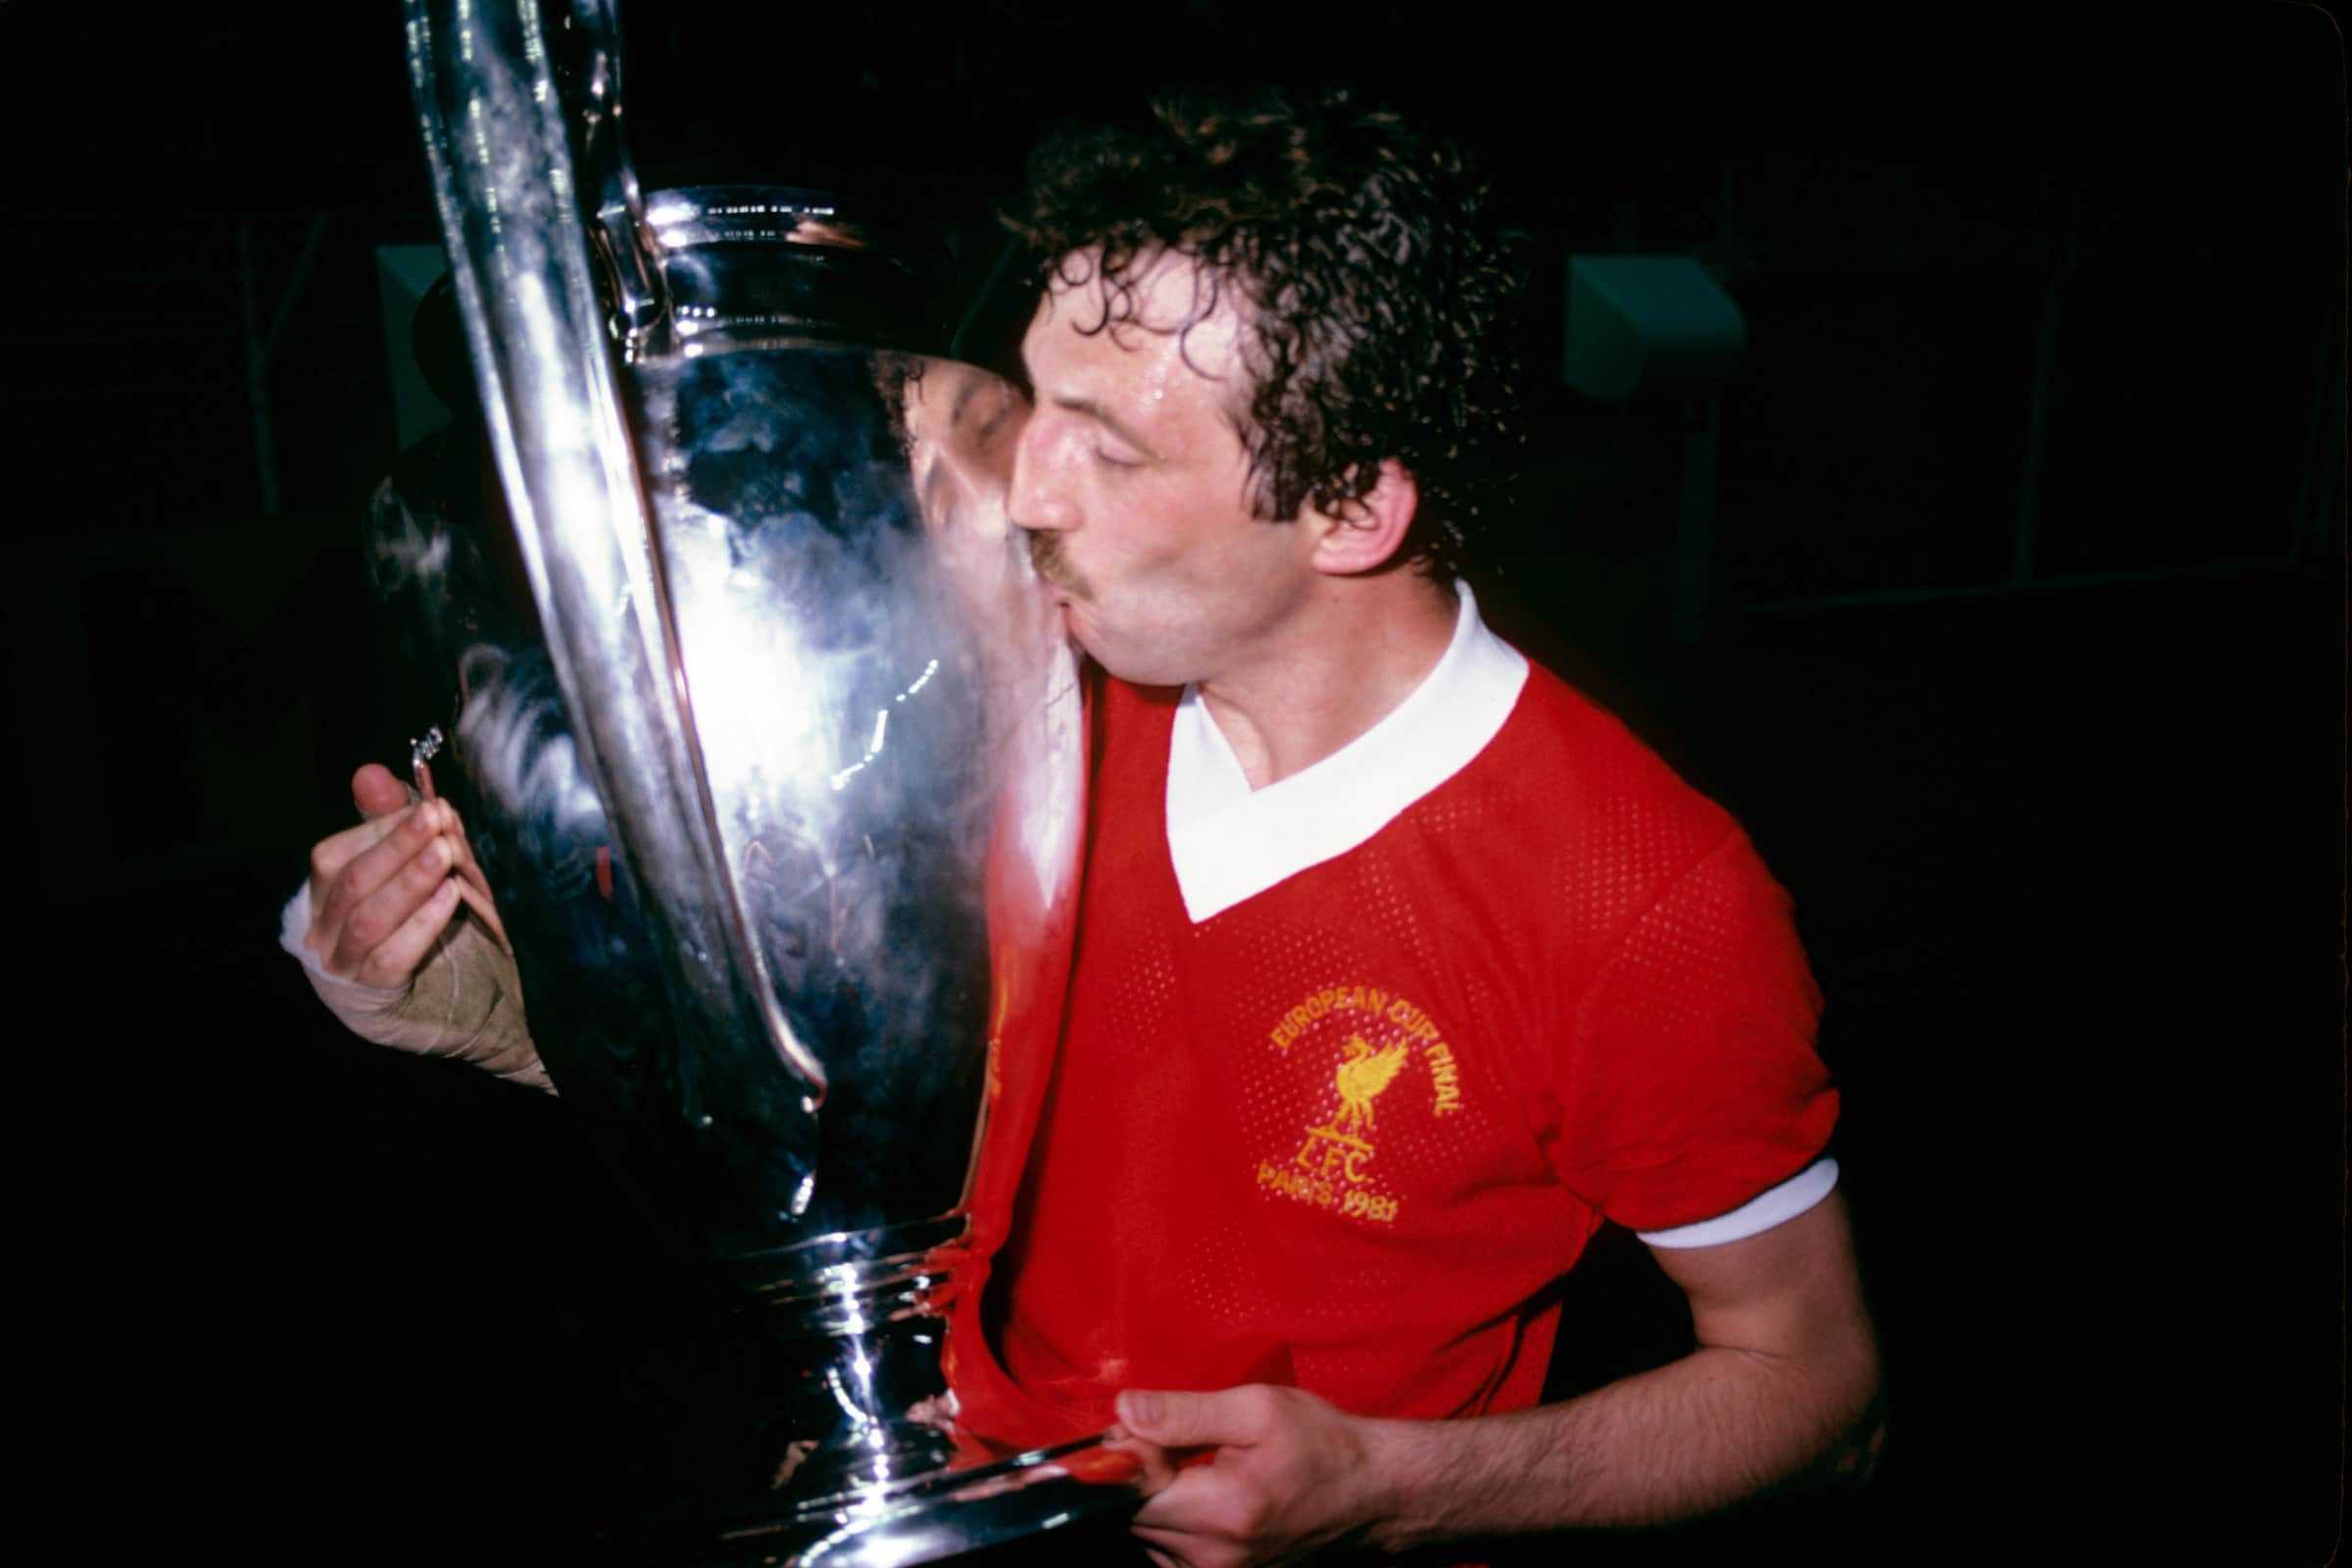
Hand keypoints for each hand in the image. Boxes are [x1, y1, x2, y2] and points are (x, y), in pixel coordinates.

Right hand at [304, 763, 504, 988]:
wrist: (415, 1002)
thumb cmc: (401, 922)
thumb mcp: (395, 868)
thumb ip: (385, 822)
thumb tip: (371, 771)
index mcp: (320, 895)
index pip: (335, 856)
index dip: (382, 829)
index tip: (430, 807)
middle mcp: (321, 930)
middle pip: (351, 882)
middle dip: (397, 845)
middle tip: (439, 817)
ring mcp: (342, 965)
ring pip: (367, 919)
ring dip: (410, 881)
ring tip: (447, 853)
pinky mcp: (372, 993)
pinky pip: (392, 957)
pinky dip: (422, 924)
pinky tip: (450, 896)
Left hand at [1110, 1385, 1393, 1567]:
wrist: (1370, 1492)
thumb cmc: (1319, 1443)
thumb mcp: (1256, 1408)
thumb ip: (1183, 1413)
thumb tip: (1123, 1411)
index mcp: (1220, 1510)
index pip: (1127, 1490)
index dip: (1121, 1453)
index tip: (1139, 1422)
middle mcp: (1212, 1556)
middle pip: (1131, 1514)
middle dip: (1139, 1472)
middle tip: (1176, 1437)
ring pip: (1146, 1533)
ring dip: (1156, 1497)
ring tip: (1198, 1465)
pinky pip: (1169, 1549)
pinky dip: (1174, 1518)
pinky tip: (1204, 1492)